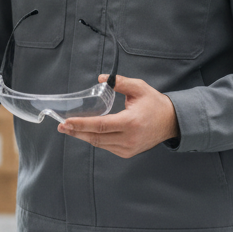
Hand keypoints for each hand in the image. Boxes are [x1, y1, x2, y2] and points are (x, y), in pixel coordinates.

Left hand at [57, 74, 179, 158]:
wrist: (171, 122)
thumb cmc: (154, 103)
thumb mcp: (139, 88)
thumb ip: (120, 82)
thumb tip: (101, 79)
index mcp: (131, 122)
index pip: (101, 125)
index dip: (81, 124)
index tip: (67, 121)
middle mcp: (129, 138)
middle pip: (96, 137)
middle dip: (76, 132)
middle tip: (61, 125)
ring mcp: (128, 148)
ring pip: (100, 144)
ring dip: (83, 136)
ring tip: (69, 129)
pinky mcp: (128, 152)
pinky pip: (106, 146)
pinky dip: (95, 140)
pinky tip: (85, 133)